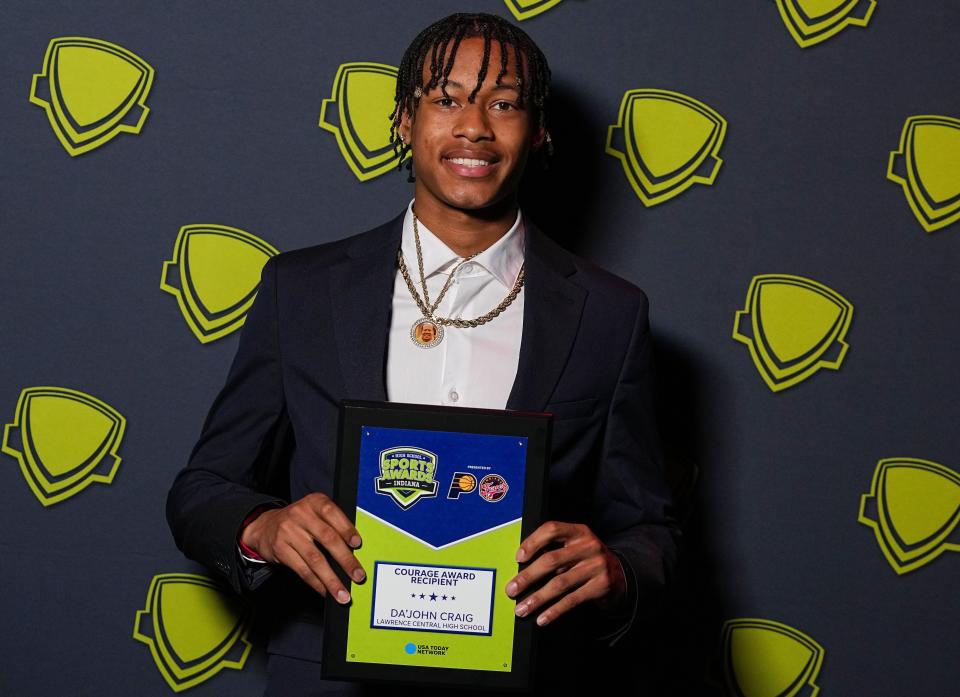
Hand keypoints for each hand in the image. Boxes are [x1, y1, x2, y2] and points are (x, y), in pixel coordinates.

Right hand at [240, 492, 365, 602]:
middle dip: (345, 560)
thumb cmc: (299, 521)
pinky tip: (325, 591)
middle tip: (358, 576)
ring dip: (331, 579)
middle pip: (327, 538)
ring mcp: (288, 532)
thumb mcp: (314, 513)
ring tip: (343, 593)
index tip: (358, 544)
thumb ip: (333, 524)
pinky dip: (316, 583)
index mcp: (314, 502)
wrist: (265, 526)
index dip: (346, 529)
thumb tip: (356, 550)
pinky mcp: (280, 549)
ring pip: (315, 559)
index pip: (332, 513)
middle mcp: (301, 514)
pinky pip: (302, 570)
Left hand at [505, 521, 625, 626]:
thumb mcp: (575, 547)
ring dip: (537, 598)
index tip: (518, 558)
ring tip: (521, 608)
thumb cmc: (586, 560)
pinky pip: (572, 600)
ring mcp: (596, 566)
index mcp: (578, 531)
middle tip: (511, 589)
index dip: (533, 542)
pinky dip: (555, 610)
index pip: (552, 529)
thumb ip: (554, 550)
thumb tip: (521, 567)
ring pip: (560, 583)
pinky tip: (542, 618)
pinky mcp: (601, 586)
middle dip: (528, 577)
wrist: (620, 575)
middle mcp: (589, 546)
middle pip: (552, 560)